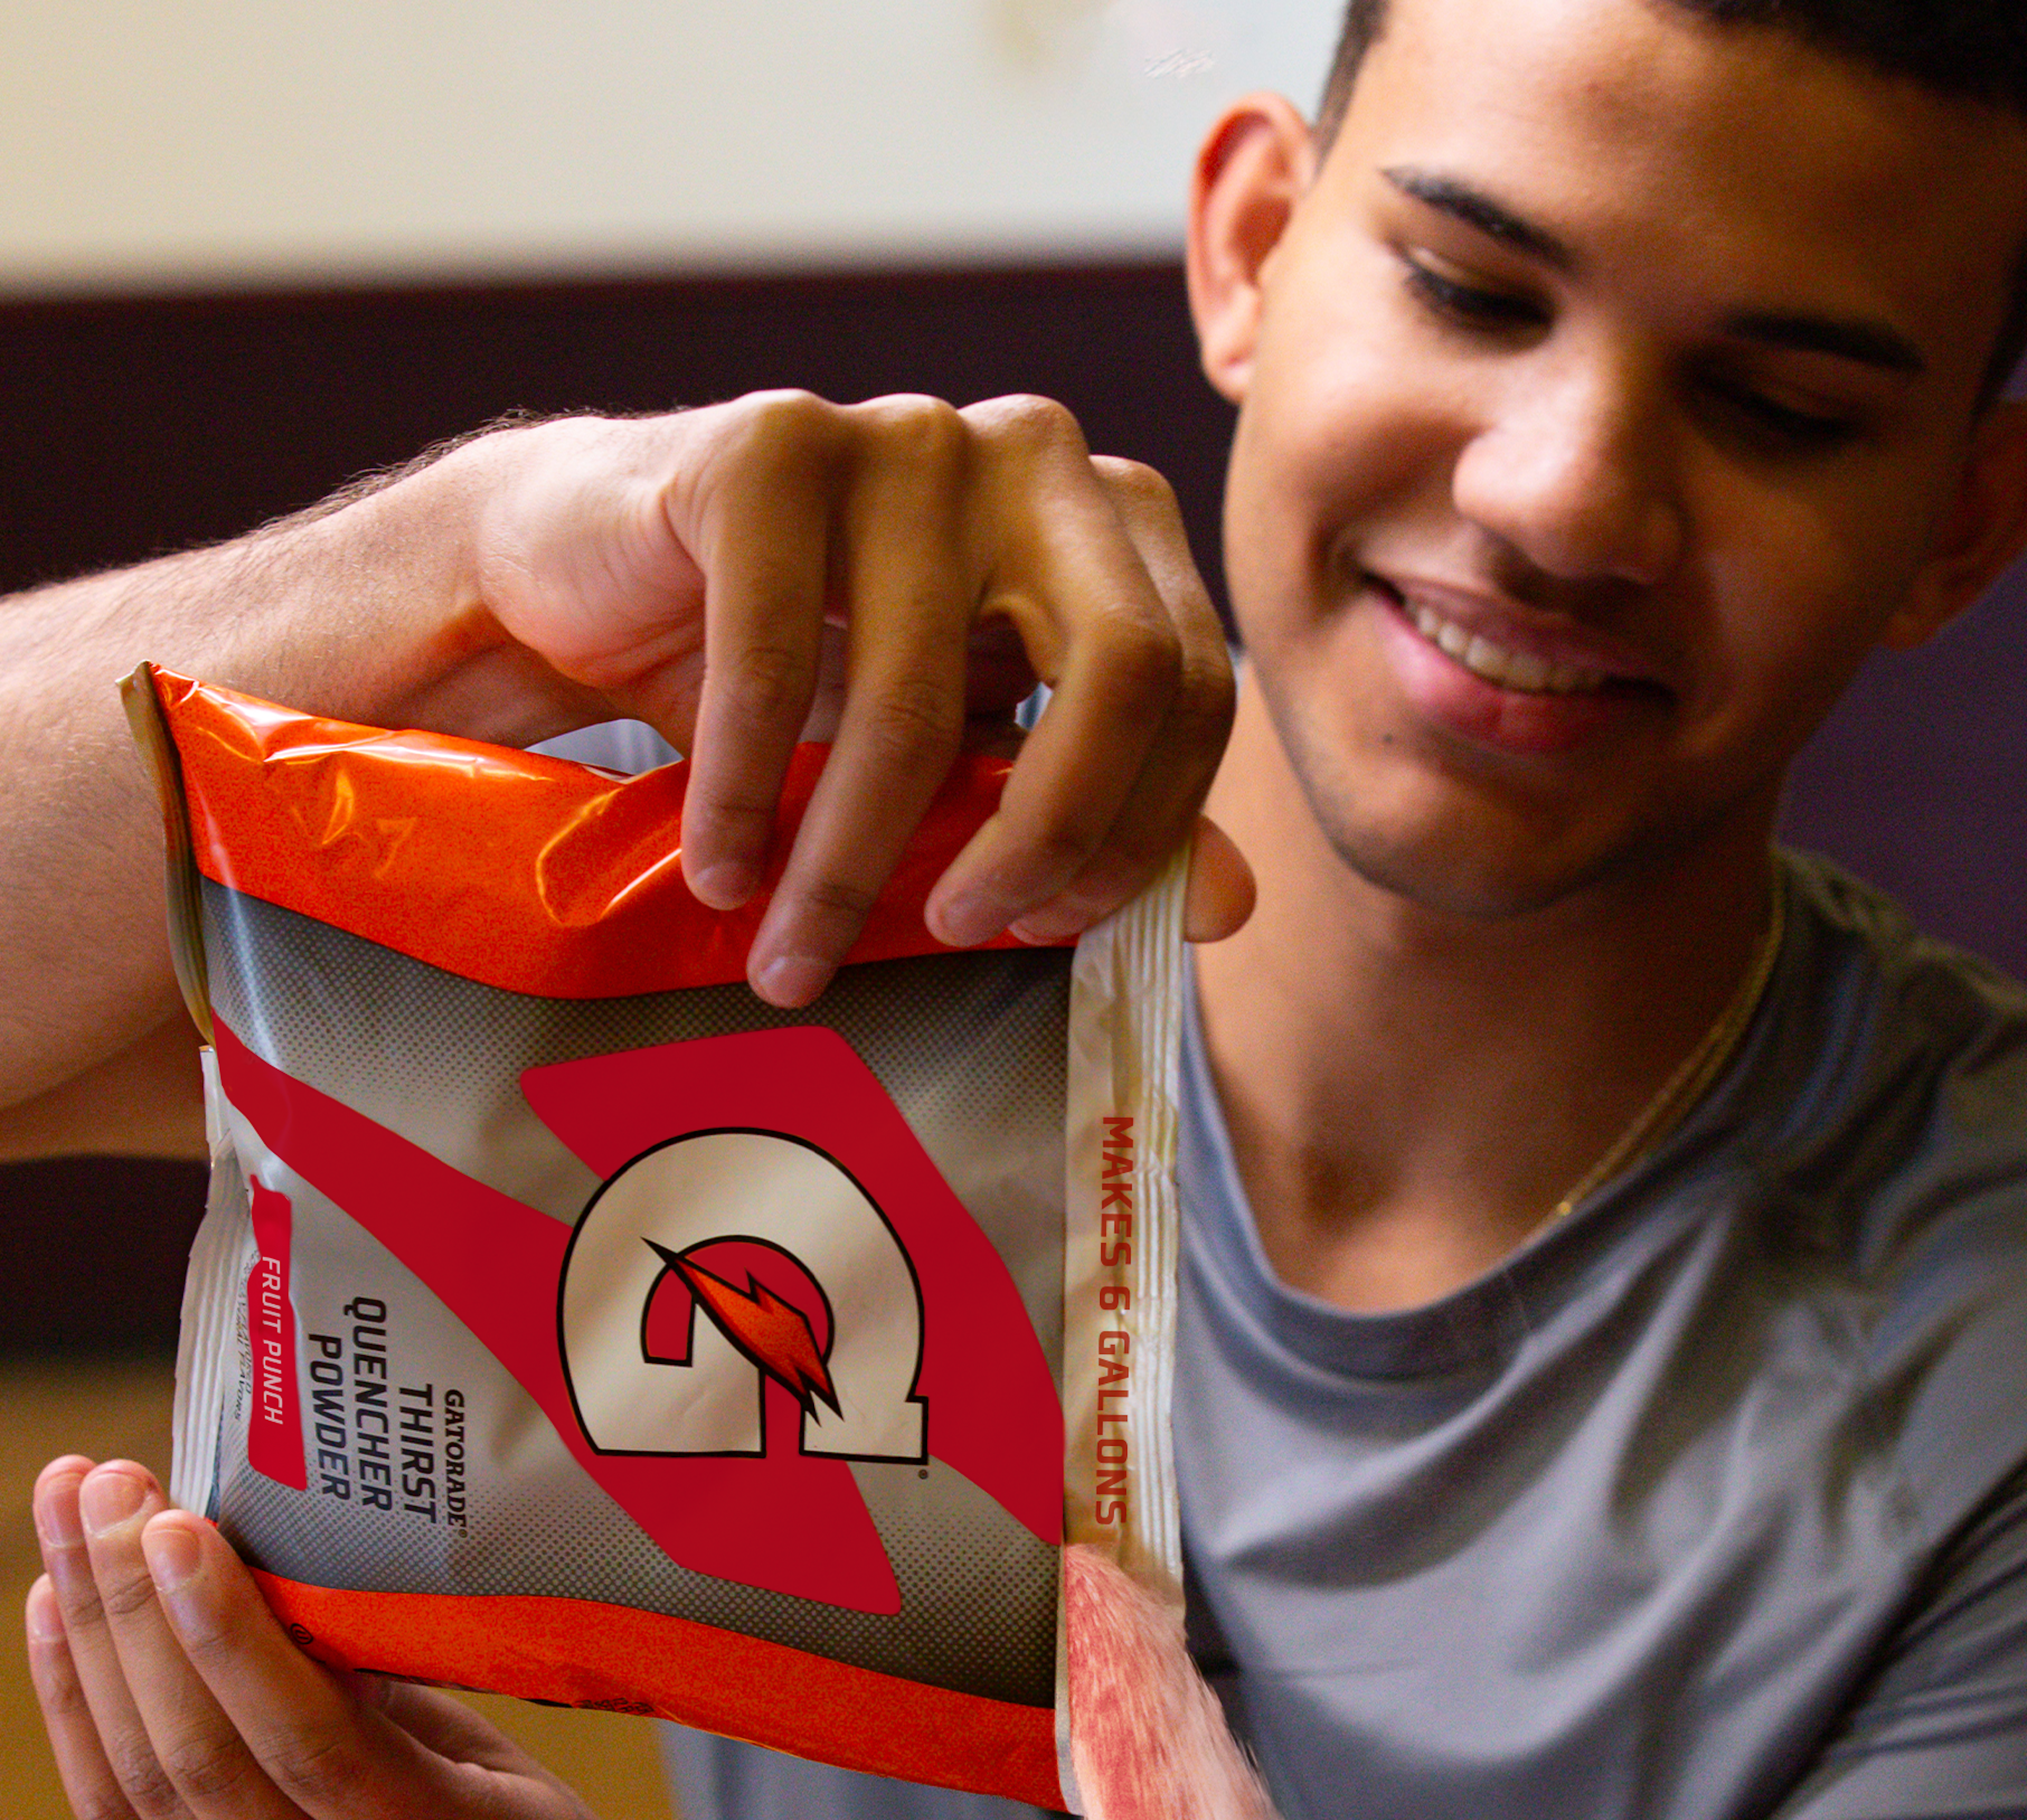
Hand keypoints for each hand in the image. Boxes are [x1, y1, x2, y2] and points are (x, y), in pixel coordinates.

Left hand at [26, 1456, 969, 1819]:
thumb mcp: (523, 1797)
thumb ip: (402, 1708)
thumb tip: (276, 1575)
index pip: (319, 1755)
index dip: (230, 1636)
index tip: (174, 1521)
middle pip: (209, 1771)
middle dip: (134, 1614)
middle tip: (97, 1487)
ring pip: (149, 1804)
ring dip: (90, 1655)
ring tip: (64, 1530)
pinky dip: (79, 1735)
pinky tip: (59, 1636)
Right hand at [449, 394, 1250, 1006]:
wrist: (596, 578)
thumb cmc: (800, 676)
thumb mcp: (965, 756)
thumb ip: (1098, 815)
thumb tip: (1226, 905)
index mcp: (1110, 523)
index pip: (1192, 689)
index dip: (1135, 833)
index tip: (1042, 932)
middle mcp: (1035, 456)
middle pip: (1120, 670)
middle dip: (1045, 838)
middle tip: (960, 935)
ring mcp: (909, 435)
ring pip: (921, 698)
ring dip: (847, 865)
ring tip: (790, 958)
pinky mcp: (772, 445)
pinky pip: (776, 662)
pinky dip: (745, 798)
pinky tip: (723, 873)